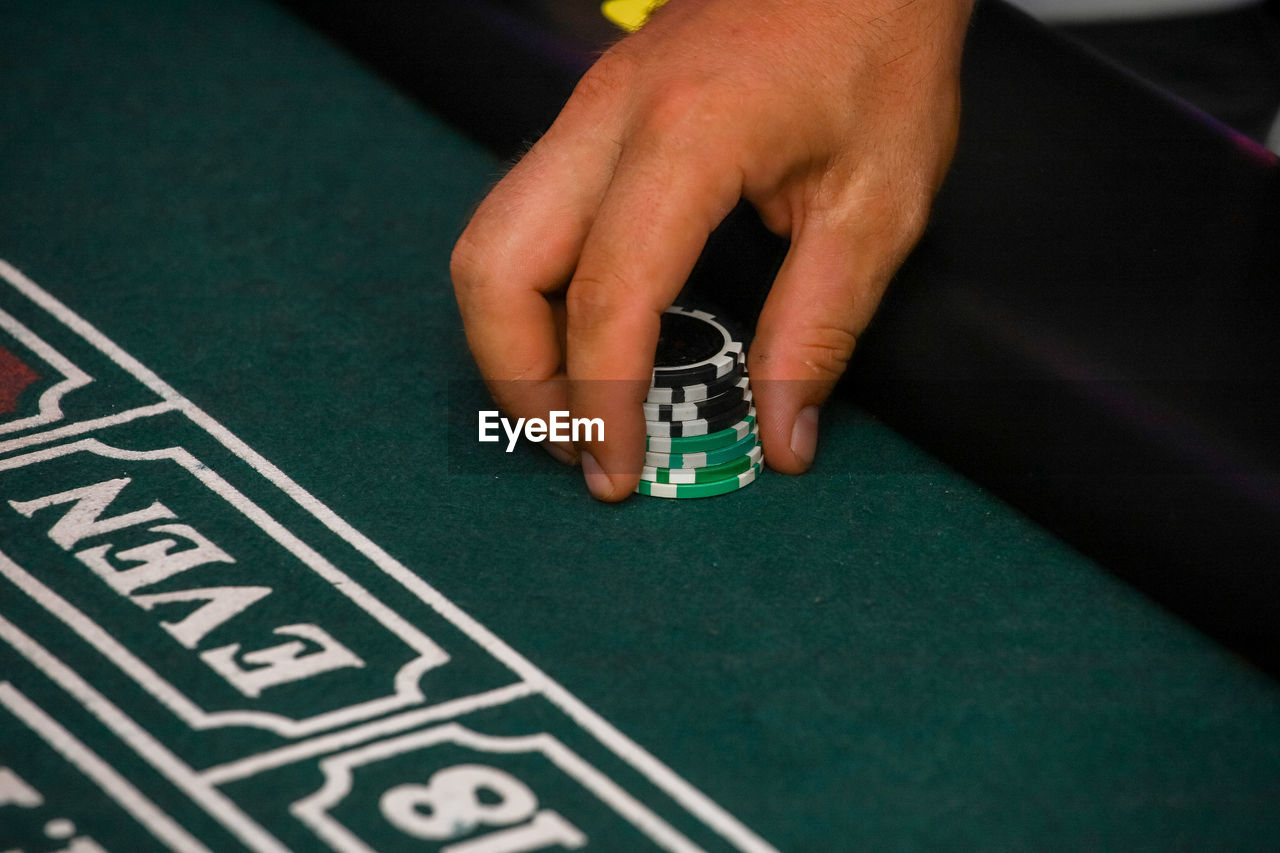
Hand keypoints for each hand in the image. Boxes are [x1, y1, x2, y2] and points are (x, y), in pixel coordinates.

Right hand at [452, 0, 972, 499]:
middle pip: (494, 265)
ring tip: (572, 402)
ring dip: (511, 338)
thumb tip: (781, 437)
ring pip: (489, 239)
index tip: (621, 471)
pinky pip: (522, 214)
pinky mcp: (590, 114)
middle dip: (519, 378)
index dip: (602, 400)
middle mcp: (607, 116)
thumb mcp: (875, 204)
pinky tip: (585, 332)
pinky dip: (532, 292)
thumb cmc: (879, 51)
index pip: (605, 295)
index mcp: (687, 134)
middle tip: (576, 446)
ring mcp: (586, 107)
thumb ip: (818, 329)